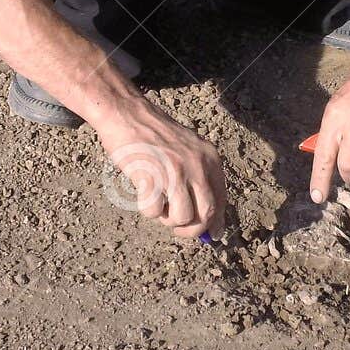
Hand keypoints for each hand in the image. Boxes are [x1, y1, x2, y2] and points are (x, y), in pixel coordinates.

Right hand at [95, 100, 227, 239]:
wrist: (128, 114)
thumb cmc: (155, 135)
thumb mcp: (189, 149)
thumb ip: (200, 179)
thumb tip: (210, 222)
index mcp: (210, 159)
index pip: (221, 200)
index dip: (216, 222)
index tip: (211, 234)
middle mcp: (197, 165)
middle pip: (206, 214)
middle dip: (192, 230)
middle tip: (178, 227)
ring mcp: (175, 171)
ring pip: (182, 218)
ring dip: (167, 220)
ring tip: (159, 203)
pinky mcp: (152, 176)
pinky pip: (154, 211)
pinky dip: (148, 209)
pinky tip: (144, 193)